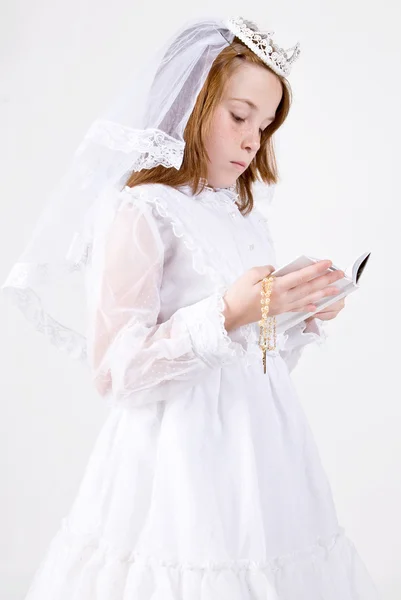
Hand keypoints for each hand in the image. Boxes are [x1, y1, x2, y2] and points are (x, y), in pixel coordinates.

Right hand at [222, 260, 344, 330]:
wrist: (230, 314)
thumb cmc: (237, 294)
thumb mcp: (249, 274)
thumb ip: (266, 270)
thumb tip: (277, 270)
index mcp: (276, 287)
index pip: (301, 276)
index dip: (316, 269)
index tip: (328, 263)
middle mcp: (283, 298)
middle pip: (309, 288)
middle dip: (326, 281)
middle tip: (341, 275)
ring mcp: (282, 306)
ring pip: (307, 298)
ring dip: (323, 293)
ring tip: (336, 290)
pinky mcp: (279, 311)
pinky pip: (297, 307)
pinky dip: (309, 305)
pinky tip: (316, 304)